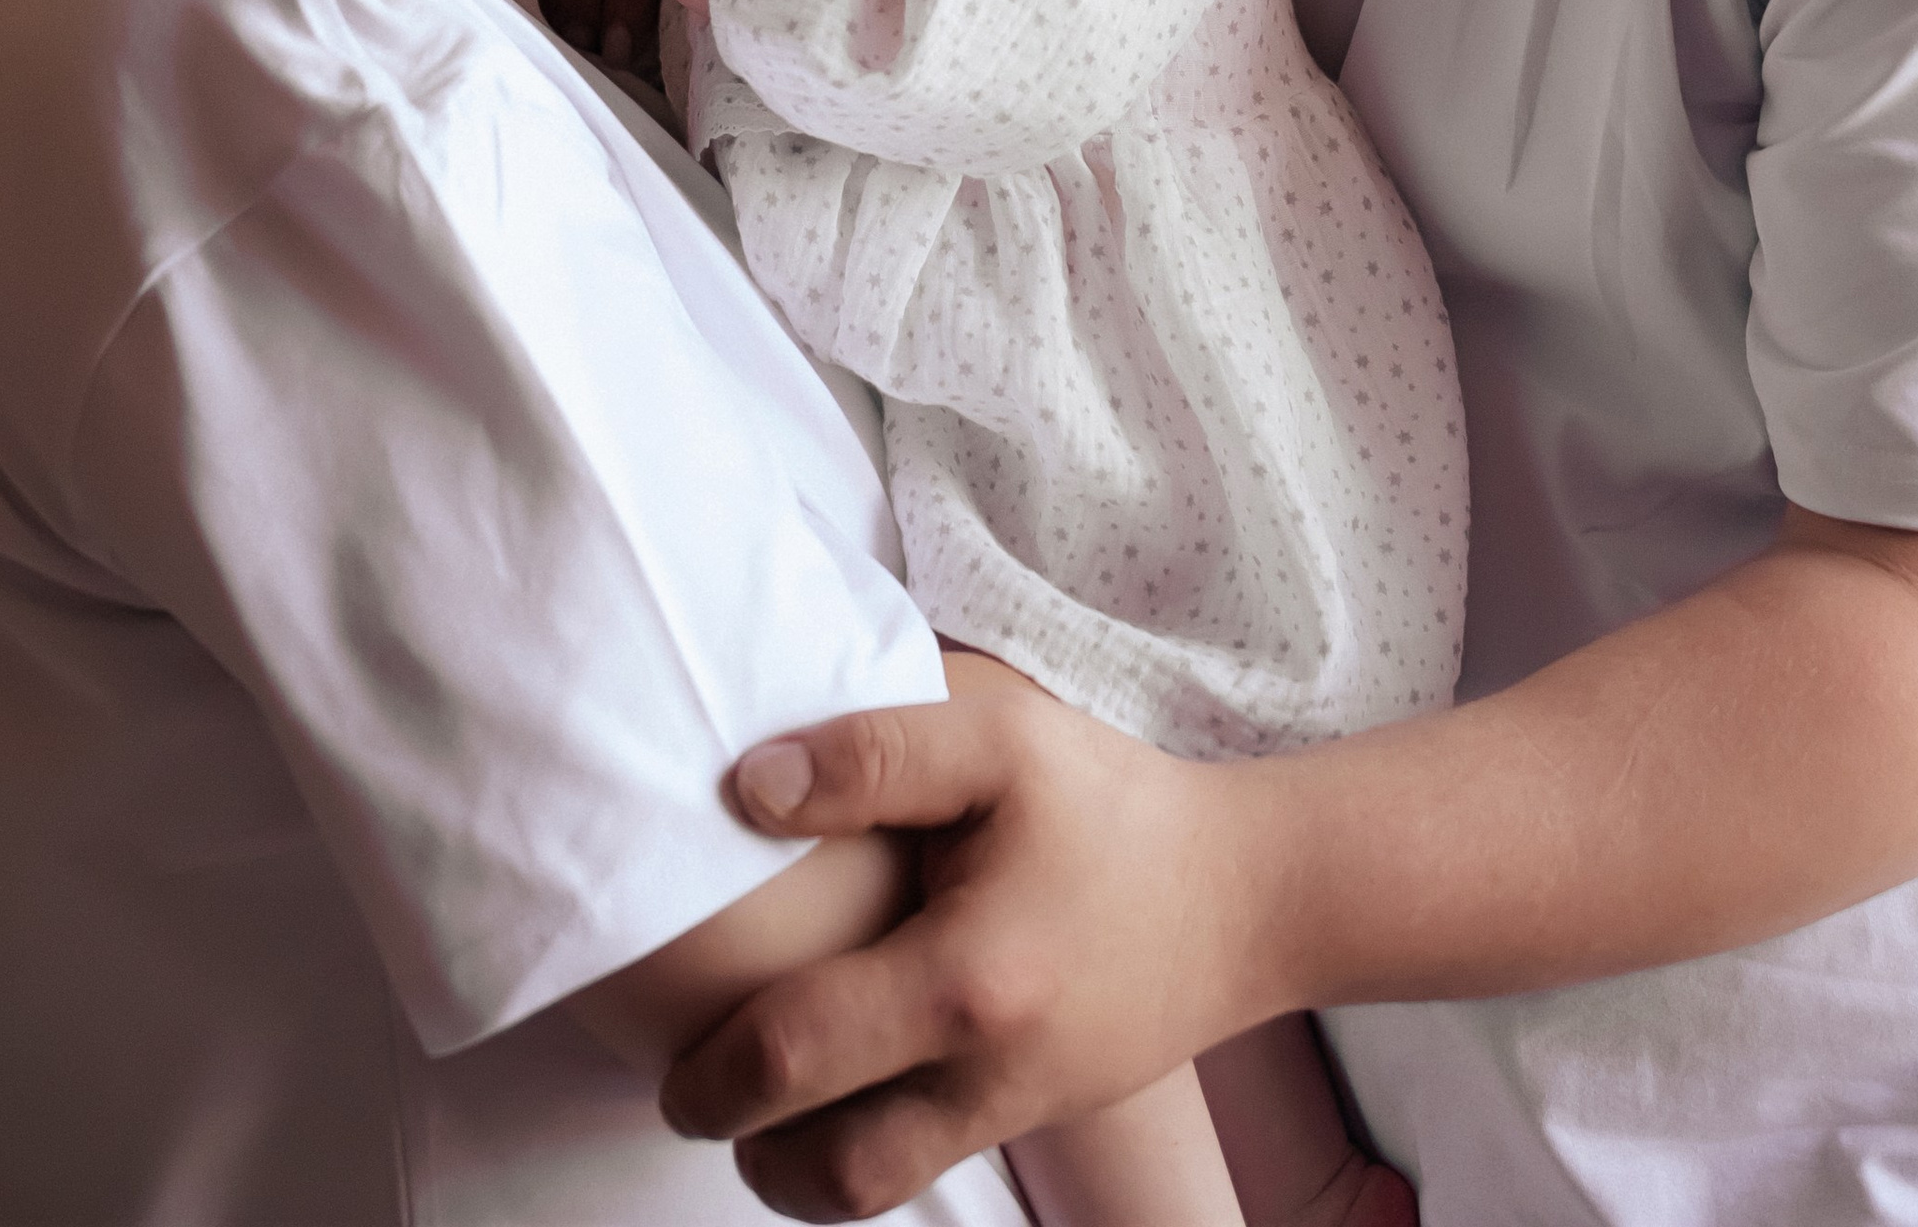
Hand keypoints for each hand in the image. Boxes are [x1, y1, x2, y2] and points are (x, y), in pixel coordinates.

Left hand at [660, 655, 1273, 1218]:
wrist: (1249, 893)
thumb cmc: (1116, 803)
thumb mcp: (1002, 737)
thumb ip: (873, 752)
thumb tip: (746, 786)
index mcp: (964, 981)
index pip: (793, 1056)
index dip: (709, 1069)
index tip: (668, 1050)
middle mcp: (986, 1073)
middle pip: (827, 1171)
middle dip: (740, 1141)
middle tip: (695, 1090)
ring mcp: (1016, 1110)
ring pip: (876, 1194)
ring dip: (797, 1173)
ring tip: (759, 1111)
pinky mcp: (1038, 1117)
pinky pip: (927, 1164)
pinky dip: (864, 1147)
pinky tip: (845, 1082)